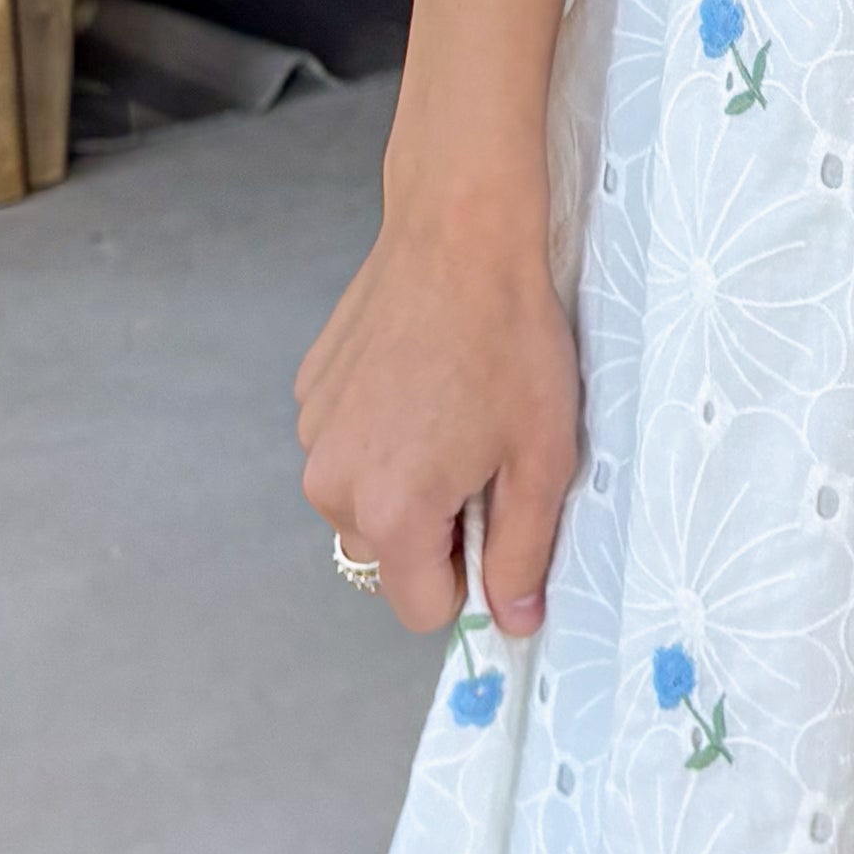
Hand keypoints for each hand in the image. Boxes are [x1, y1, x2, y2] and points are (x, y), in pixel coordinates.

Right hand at [296, 124, 578, 639]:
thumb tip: (514, 621)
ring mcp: (313, 434)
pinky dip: (382, 432)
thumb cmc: (511, 340)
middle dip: (436, 527)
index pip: (423, 608)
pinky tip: (422, 377)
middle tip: (482, 454)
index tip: (499, 517)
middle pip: (389, 556)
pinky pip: (349, 445)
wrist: (460, 232)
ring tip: (453, 410)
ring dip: (404, 480)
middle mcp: (332, 484)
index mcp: (390, 512)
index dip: (472, 575)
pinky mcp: (310, 391)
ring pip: (364, 501)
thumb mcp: (543, 458)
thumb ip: (525, 553)